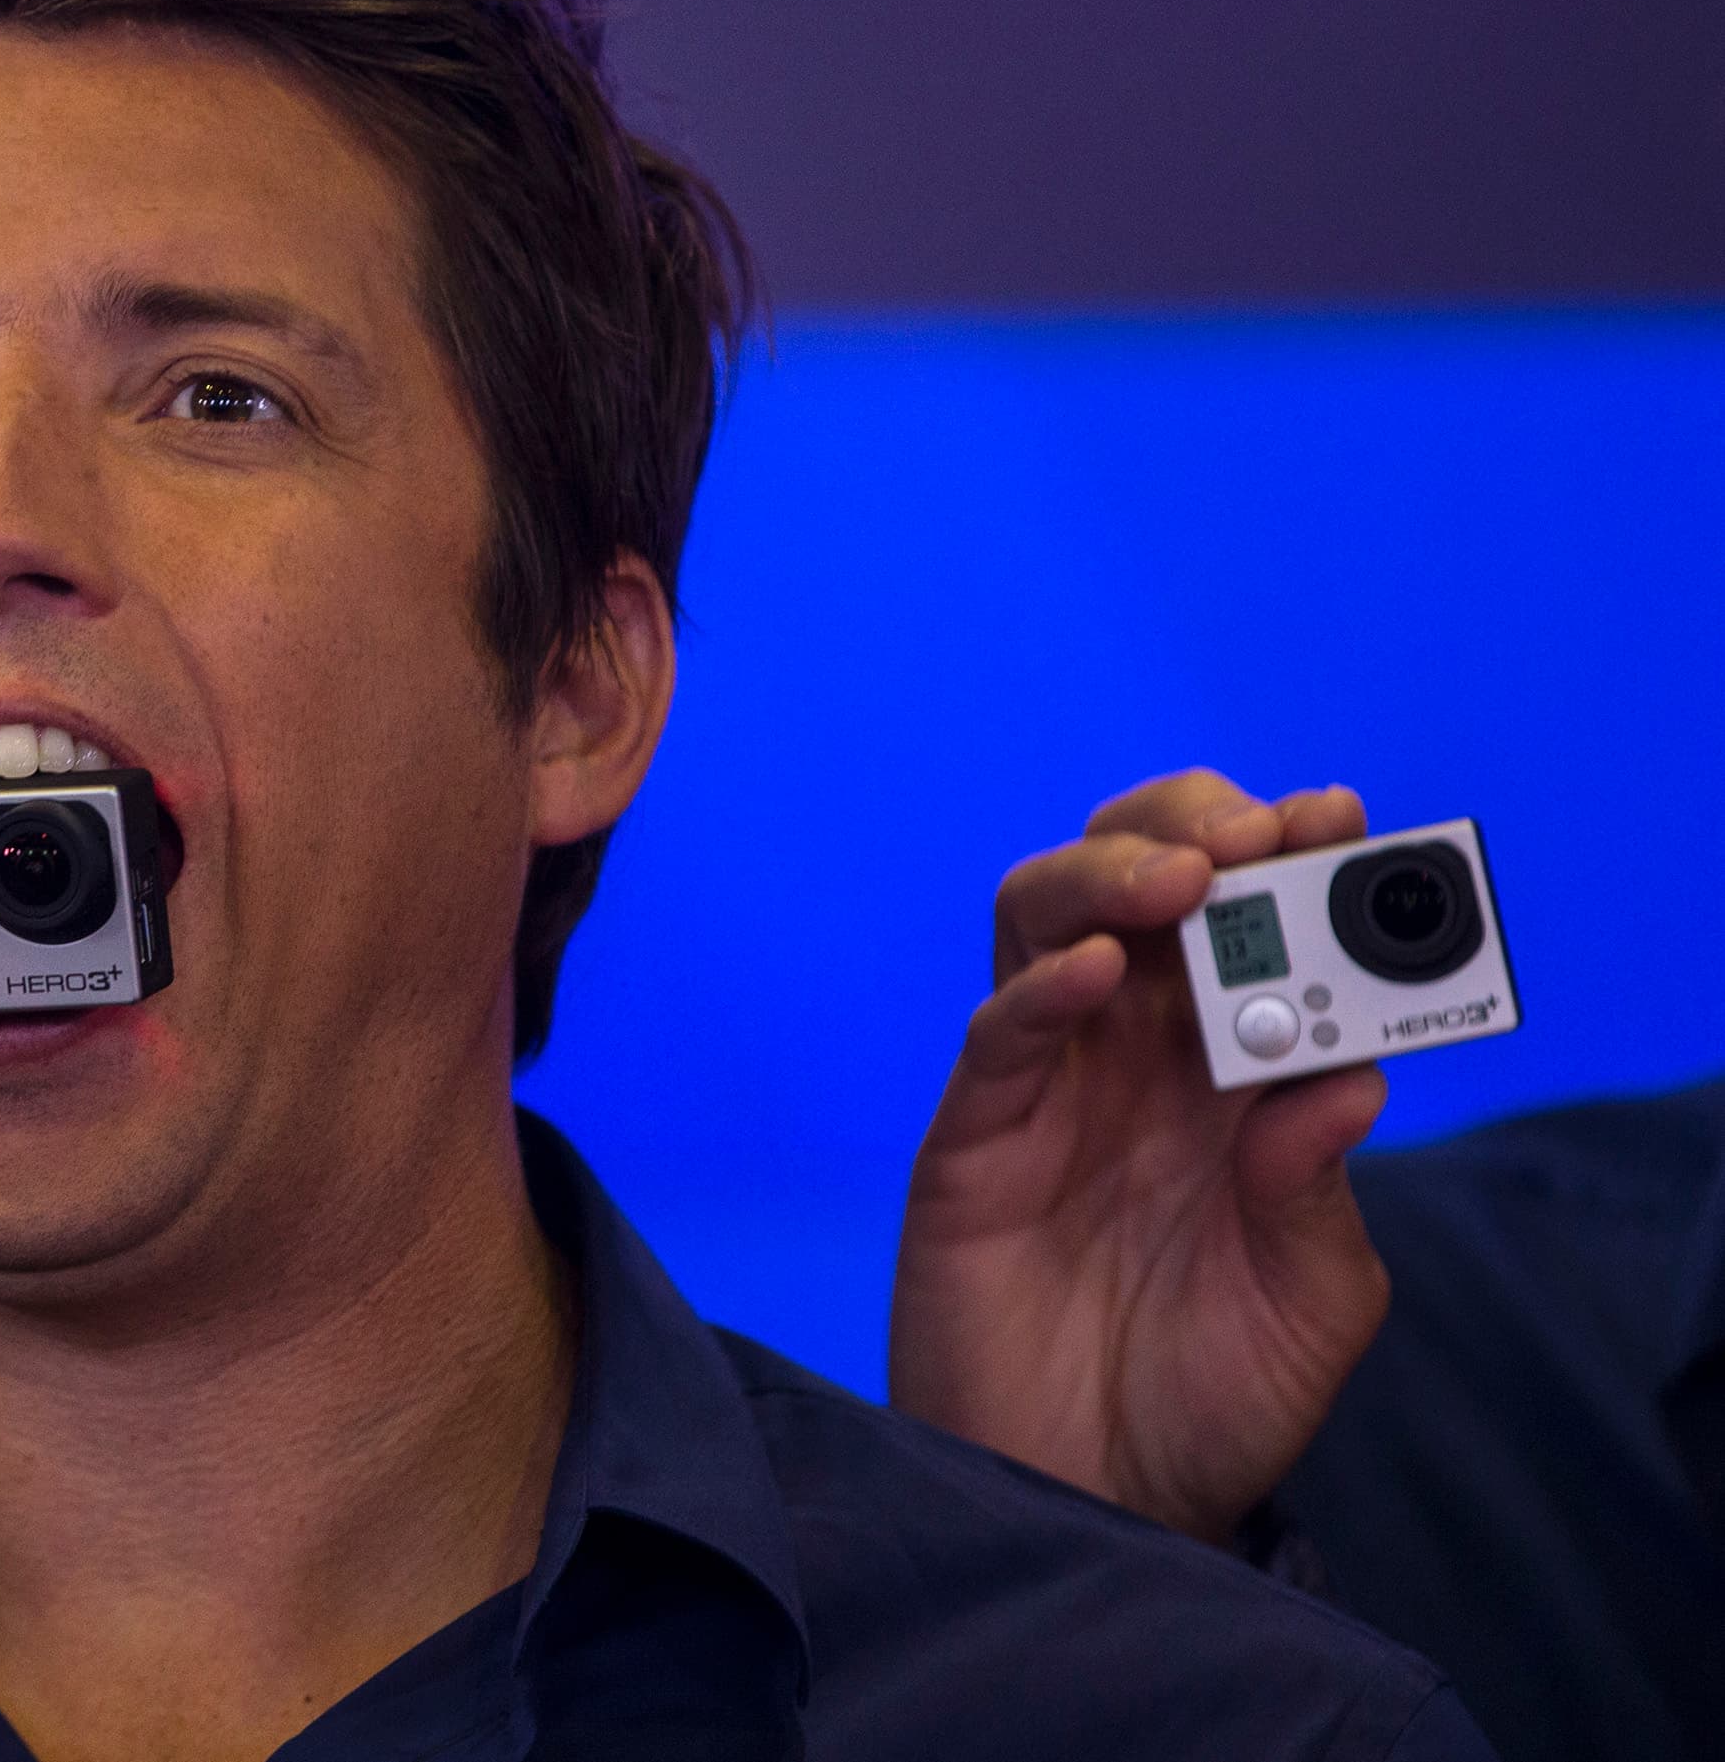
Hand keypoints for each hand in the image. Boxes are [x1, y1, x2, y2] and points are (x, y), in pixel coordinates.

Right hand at [887, 771, 1389, 1543]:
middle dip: (1194, 829)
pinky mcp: (973, 1140)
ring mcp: (1048, 1088)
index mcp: (1235, 1079)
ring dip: (1110, 874)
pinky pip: (995, 1037)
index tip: (1334, 816)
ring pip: (1046, 919)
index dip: (1291, 858)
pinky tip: (1095, 978)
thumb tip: (1345, 1081)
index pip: (1257, 927)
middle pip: (1137, 880)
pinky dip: (1040, 989)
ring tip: (1180, 881)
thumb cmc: (1212, 1401)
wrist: (1099, 1503)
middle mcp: (1137, 1059)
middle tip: (1252, 833)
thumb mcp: (1312, 1307)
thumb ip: (1320, 1195)